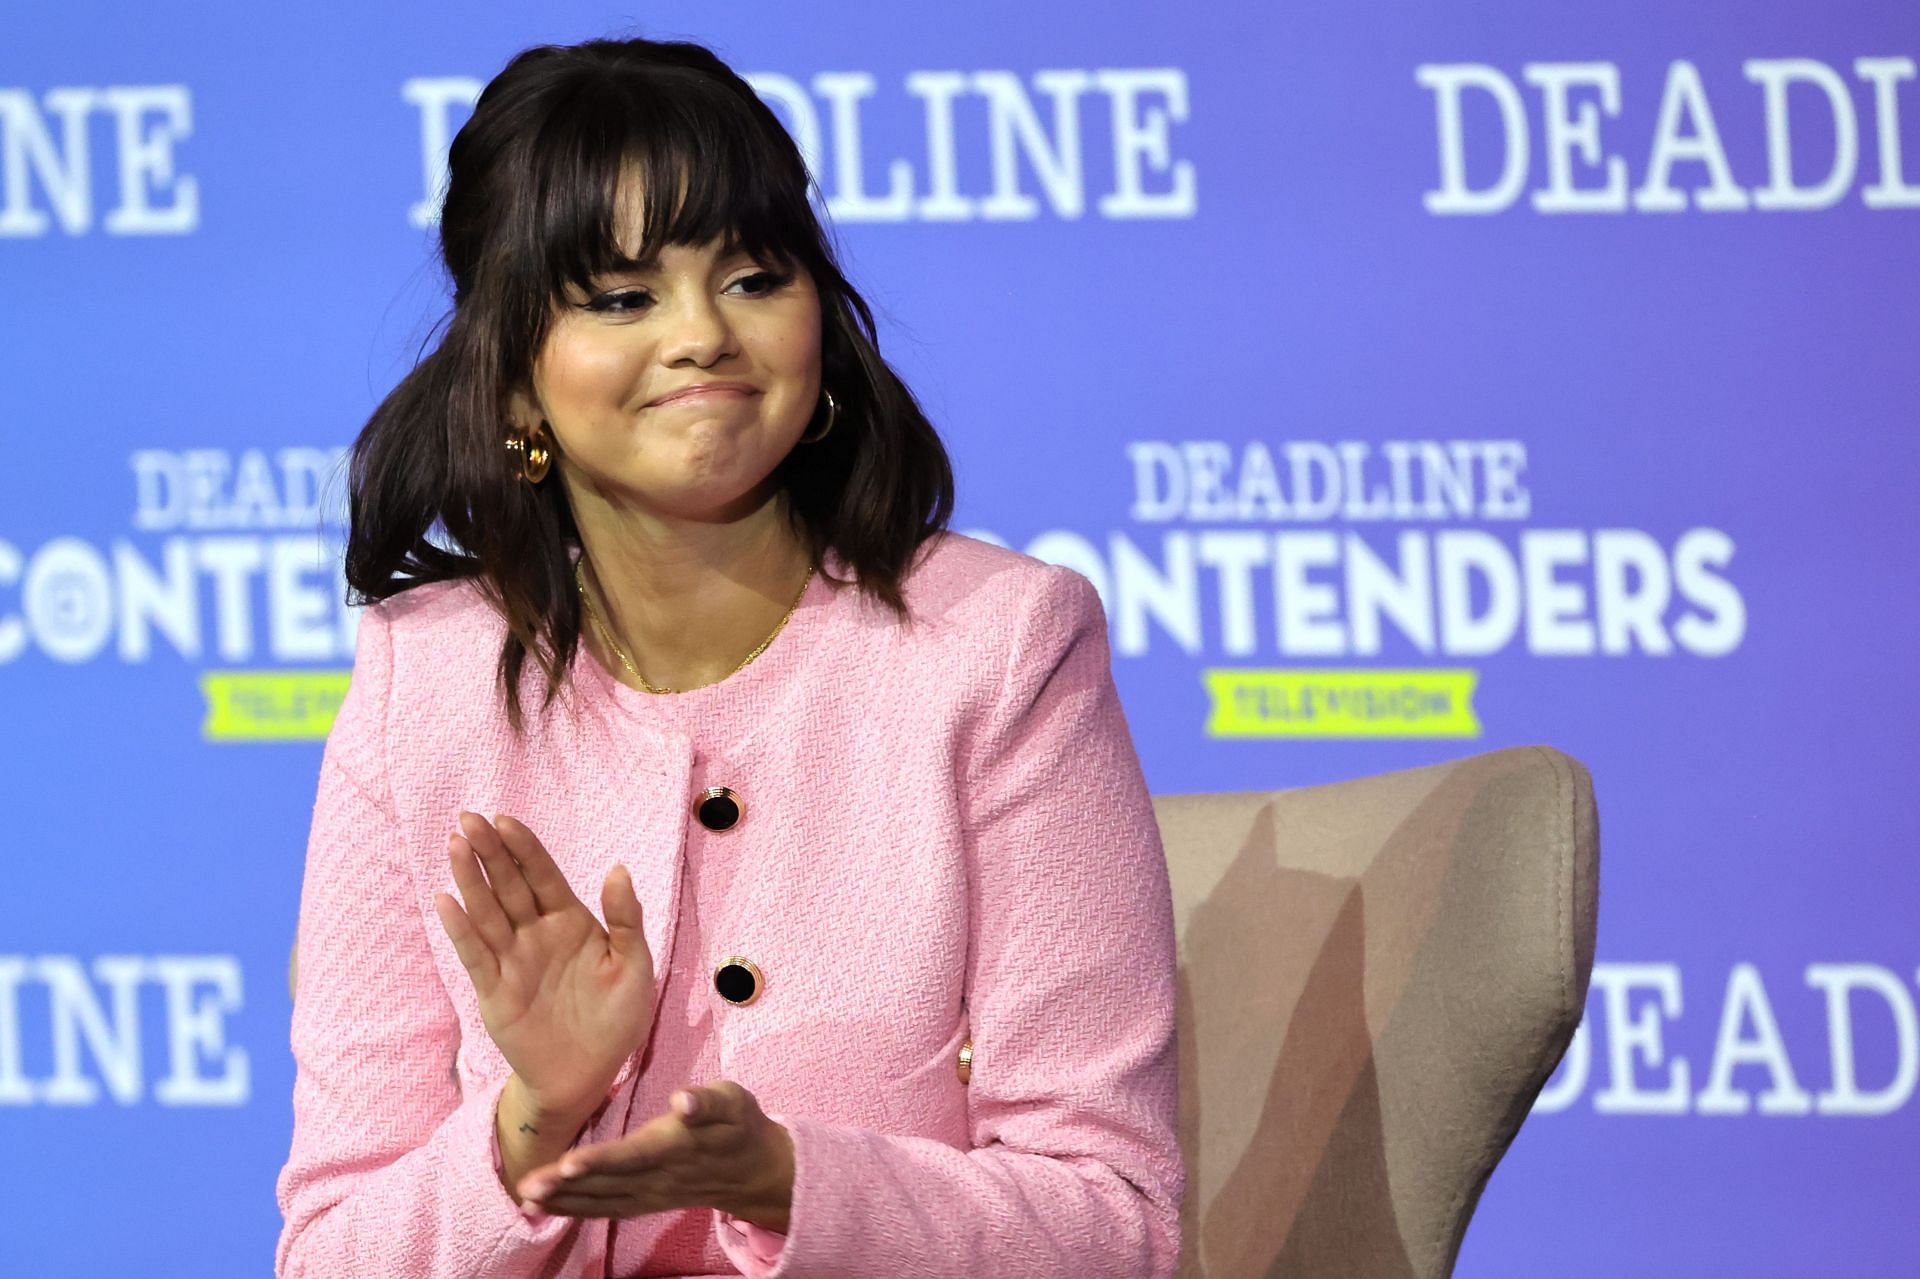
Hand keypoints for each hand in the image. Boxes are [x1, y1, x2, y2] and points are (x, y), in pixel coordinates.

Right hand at [432, 811, 653, 1120]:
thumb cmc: (616, 1018)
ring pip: (487, 911)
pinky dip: (461, 928)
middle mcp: (537, 933)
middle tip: (468, 818)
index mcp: (571, 921)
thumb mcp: (634, 966)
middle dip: (489, 851)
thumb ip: (626, 918)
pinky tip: (446, 900)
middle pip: (508, 885)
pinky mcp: (494, 989)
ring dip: (470, 879)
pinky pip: (475, 954)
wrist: (589, 1074)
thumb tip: (618, 869)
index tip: (504, 819)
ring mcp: (512, 959)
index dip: (524, 847)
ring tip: (455, 845)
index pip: (542, 875)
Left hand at [517, 1081, 795, 1232]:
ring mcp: (651, 1194)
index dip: (602, 1160)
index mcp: (677, 1146)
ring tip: (526, 1199)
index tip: (569, 1163)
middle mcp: (660, 1176)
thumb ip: (708, 1101)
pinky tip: (544, 1208)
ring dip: (564, 1201)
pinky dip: (574, 1210)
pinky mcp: (644, 1202)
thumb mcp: (734, 1101)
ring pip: (603, 1201)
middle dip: (567, 1186)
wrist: (753, 1169)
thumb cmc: (739, 1124)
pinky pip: (606, 1209)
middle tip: (528, 1186)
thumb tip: (683, 1101)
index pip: (634, 1155)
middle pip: (609, 1183)